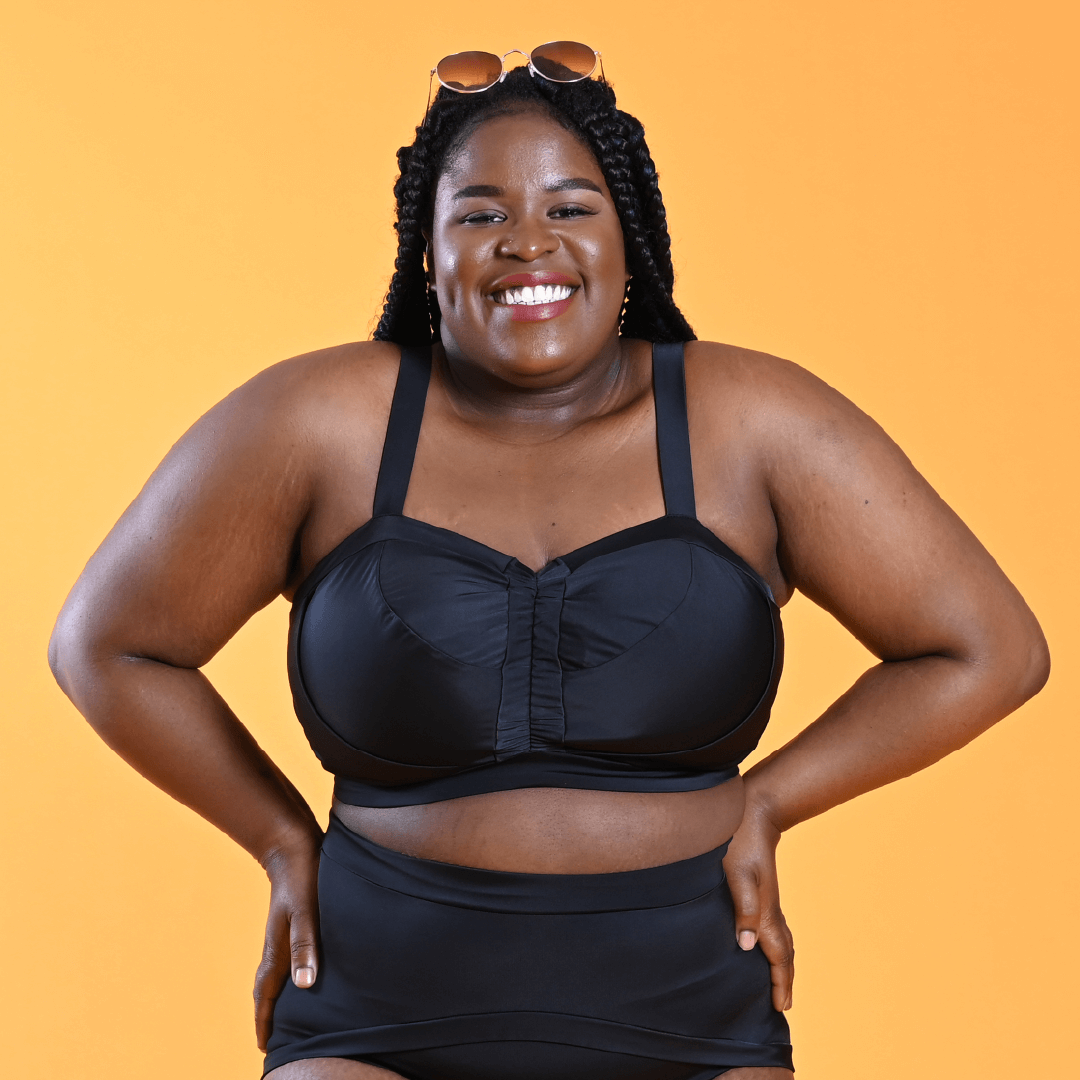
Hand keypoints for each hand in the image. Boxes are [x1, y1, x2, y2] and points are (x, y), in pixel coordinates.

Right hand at [254, 831, 322, 1051]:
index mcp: (278, 949)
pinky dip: (291, 975)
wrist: (294, 843)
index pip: (267, 994)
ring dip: (279, 996)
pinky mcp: (293, 922)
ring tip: (287, 1016)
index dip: (266, 1021)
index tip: (264, 1048)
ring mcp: (283, 933)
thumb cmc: (304, 876)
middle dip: (269, 1016)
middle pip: (268, 989)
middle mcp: (277, 945)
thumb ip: (306, 945)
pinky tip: (304, 974)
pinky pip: (287, 958)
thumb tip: (304, 985)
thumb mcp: (307, 911)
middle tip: (273, 1042)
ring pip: (277, 974)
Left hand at [723, 799, 793, 1011]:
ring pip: (781, 939)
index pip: (778, 955)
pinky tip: (763, 943)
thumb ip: (743, 908)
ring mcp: (769, 900)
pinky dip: (776, 945)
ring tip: (778, 982)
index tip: (781, 1007)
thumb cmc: (739, 843)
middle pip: (784, 952)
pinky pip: (775, 927)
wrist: (754, 812)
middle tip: (783, 1004)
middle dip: (785, 979)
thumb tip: (747, 946)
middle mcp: (771, 910)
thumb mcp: (737, 874)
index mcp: (766, 911)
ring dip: (782, 963)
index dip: (779, 981)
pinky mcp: (763, 891)